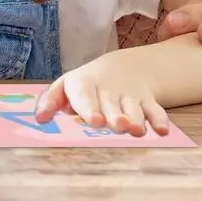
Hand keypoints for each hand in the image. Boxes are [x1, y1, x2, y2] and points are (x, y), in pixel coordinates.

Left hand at [34, 51, 170, 136]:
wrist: (120, 69)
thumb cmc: (85, 85)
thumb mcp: (65, 87)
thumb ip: (51, 100)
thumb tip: (39, 119)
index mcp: (85, 86)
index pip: (86, 96)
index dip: (90, 109)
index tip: (95, 121)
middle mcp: (108, 91)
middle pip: (112, 105)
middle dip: (116, 116)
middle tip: (118, 125)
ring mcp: (129, 96)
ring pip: (134, 108)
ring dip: (137, 119)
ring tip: (137, 130)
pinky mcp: (146, 101)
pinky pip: (155, 110)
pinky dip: (159, 120)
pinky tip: (162, 131)